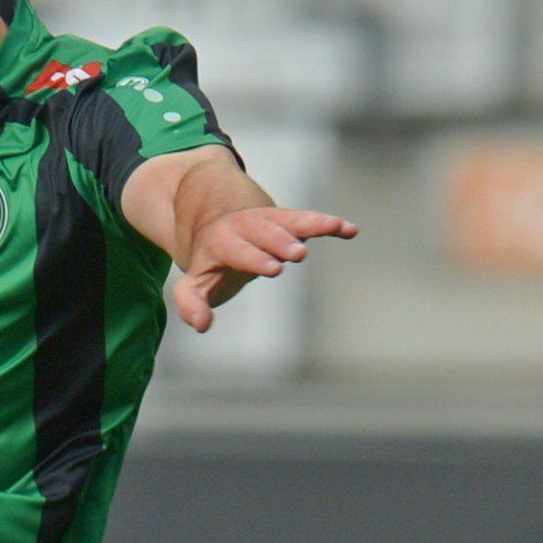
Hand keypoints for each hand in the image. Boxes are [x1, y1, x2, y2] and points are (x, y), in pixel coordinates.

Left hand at [170, 206, 355, 330]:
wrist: (214, 218)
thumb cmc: (212, 260)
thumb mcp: (196, 281)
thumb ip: (192, 302)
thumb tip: (202, 324)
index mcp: (221, 241)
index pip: (238, 250)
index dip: (255, 258)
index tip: (274, 269)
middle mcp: (246, 225)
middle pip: (264, 231)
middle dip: (281, 241)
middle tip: (299, 254)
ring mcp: (269, 221)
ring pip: (289, 220)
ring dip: (311, 224)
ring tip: (335, 227)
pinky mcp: (287, 219)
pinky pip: (308, 219)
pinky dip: (328, 223)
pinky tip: (350, 230)